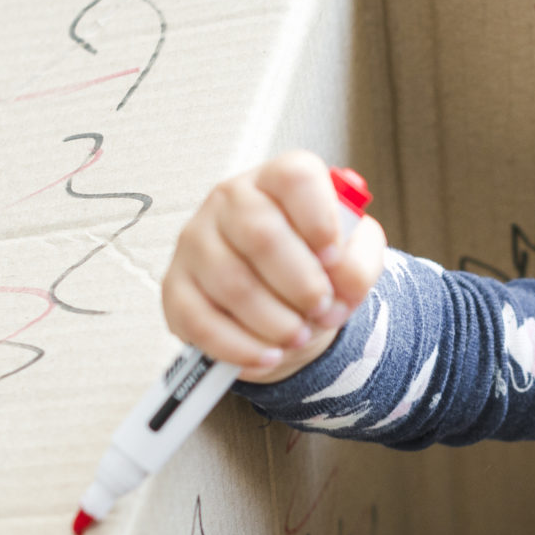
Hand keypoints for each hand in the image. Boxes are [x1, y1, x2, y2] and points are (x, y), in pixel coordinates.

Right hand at [162, 150, 388, 383]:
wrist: (278, 299)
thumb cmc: (314, 266)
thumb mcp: (353, 256)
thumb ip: (359, 262)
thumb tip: (341, 282)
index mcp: (276, 180)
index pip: (295, 178)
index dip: (320, 220)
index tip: (334, 258)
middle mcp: (229, 200)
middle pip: (260, 235)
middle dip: (301, 284)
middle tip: (322, 310)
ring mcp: (195, 242)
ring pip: (232, 283)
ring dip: (274, 322)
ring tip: (299, 337)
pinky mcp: (175, 287)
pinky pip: (202, 322)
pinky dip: (240, 347)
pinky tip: (268, 356)